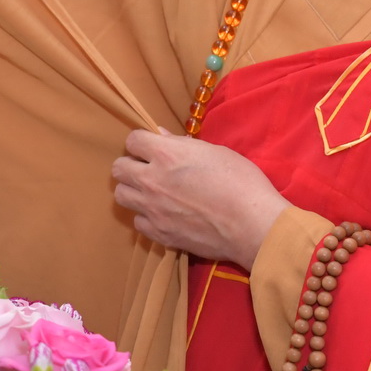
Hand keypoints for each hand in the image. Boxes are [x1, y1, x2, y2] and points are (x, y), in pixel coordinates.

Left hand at [109, 129, 289, 267]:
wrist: (252, 224)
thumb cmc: (241, 182)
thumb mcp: (215, 152)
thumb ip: (182, 145)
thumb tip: (161, 136)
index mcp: (166, 154)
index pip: (132, 140)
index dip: (142, 142)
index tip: (152, 148)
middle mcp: (151, 180)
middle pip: (118, 168)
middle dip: (131, 165)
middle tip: (148, 169)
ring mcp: (152, 209)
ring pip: (121, 195)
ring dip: (134, 191)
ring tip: (152, 192)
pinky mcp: (160, 233)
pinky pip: (138, 222)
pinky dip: (147, 217)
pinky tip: (163, 215)